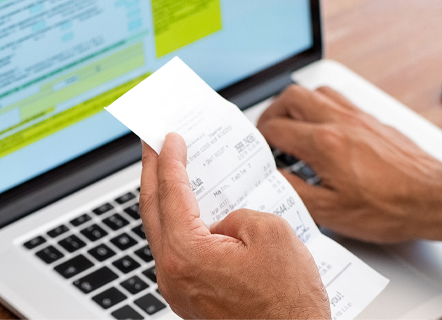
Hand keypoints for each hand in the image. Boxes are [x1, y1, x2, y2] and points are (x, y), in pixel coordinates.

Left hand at [139, 133, 328, 318]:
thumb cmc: (288, 305)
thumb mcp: (271, 233)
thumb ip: (237, 213)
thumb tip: (222, 222)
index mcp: (186, 253)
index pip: (170, 192)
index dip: (169, 159)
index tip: (168, 137)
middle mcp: (173, 274)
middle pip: (152, 211)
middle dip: (152, 173)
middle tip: (152, 147)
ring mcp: (178, 290)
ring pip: (162, 234)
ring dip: (165, 201)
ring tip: (169, 174)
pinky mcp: (190, 300)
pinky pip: (178, 254)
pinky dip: (179, 227)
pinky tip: (192, 214)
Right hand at [256, 85, 441, 243]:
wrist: (437, 199)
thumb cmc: (392, 208)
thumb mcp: (331, 213)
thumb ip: (294, 191)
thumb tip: (273, 178)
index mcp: (325, 144)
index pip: (275, 128)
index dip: (259, 142)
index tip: (259, 154)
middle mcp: (341, 122)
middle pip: (291, 98)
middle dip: (272, 114)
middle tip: (268, 136)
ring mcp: (359, 117)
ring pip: (316, 92)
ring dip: (297, 106)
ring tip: (292, 129)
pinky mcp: (373, 120)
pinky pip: (338, 99)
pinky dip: (321, 108)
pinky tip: (324, 130)